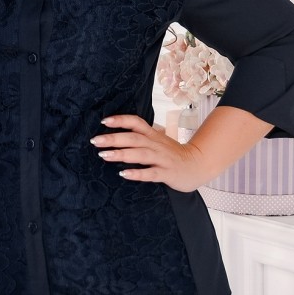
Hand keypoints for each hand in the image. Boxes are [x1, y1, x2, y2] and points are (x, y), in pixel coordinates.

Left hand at [90, 114, 205, 192]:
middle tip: (95, 141)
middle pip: (134, 138)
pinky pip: (151, 173)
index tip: (104, 121)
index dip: (121, 120)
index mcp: (153, 136)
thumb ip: (141, 137)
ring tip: (104, 155)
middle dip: (114, 138)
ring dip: (122, 154)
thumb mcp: (158, 141)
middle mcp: (156, 145)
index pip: (136, 123)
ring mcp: (162, 159)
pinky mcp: (167, 173)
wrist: (198, 165)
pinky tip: (124, 174)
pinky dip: (137, 173)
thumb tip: (118, 135)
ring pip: (141, 154)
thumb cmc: (173, 154)